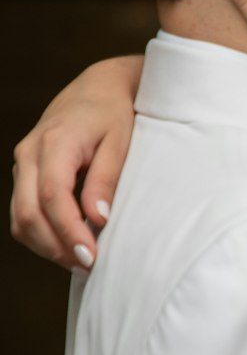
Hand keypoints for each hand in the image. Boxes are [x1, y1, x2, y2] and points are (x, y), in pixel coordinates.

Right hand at [10, 56, 140, 269]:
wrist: (98, 89)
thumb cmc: (113, 113)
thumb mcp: (119, 142)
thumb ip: (106, 180)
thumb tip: (97, 219)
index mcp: (54, 142)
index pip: (51, 196)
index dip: (68, 231)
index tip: (90, 256)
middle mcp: (30, 153)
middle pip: (28, 213)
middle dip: (55, 246)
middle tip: (88, 266)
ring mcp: (22, 163)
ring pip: (20, 218)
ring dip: (47, 245)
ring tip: (80, 259)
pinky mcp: (24, 173)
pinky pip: (22, 212)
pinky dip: (41, 234)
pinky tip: (68, 243)